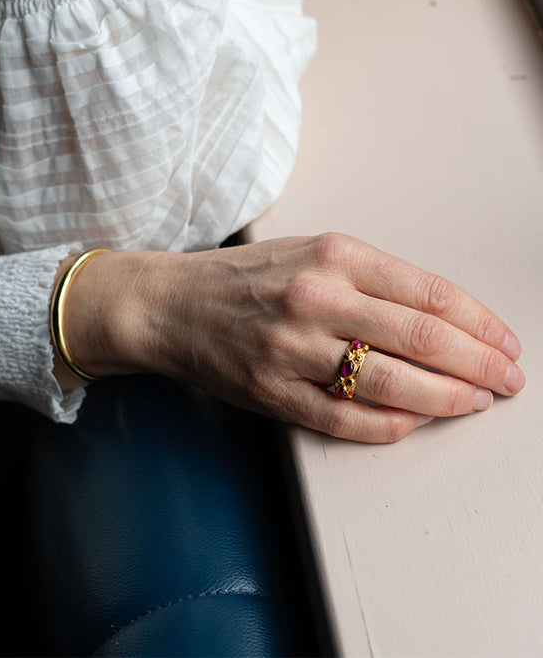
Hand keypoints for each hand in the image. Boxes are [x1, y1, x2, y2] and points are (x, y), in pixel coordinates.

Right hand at [56, 233, 524, 443]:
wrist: (171, 304)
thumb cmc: (247, 277)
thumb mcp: (312, 253)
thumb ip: (374, 278)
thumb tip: (444, 318)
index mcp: (334, 255)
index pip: (429, 292)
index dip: (480, 323)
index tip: (505, 342)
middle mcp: (316, 298)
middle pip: (422, 338)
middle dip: (479, 365)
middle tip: (508, 380)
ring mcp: (292, 348)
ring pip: (390, 383)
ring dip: (445, 399)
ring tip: (474, 403)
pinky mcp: (271, 391)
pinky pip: (344, 418)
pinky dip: (389, 426)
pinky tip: (414, 423)